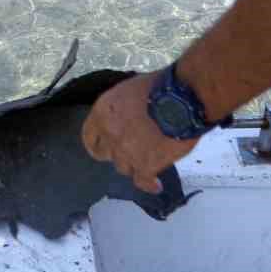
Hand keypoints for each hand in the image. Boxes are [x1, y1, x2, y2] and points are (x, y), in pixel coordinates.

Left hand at [80, 72, 198, 192]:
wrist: (181, 100)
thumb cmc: (161, 87)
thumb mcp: (132, 89)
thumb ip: (123, 106)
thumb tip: (128, 113)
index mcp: (103, 112)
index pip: (89, 135)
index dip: (96, 143)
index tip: (100, 147)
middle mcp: (110, 134)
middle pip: (105, 154)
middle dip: (115, 153)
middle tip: (129, 150)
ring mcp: (126, 152)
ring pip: (124, 167)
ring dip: (135, 164)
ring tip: (148, 160)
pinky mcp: (145, 165)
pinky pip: (143, 181)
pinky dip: (149, 184)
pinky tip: (155, 185)